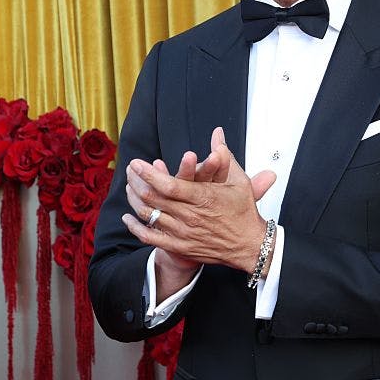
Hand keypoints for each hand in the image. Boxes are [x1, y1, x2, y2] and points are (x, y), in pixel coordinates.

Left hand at [122, 128, 275, 273]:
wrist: (250, 245)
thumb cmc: (244, 212)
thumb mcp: (238, 180)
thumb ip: (224, 155)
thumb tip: (218, 134)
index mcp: (203, 197)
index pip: (168, 184)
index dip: (148, 173)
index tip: (137, 163)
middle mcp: (190, 215)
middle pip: (154, 198)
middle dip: (137, 182)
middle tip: (129, 171)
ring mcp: (184, 232)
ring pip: (149, 215)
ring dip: (134, 200)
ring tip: (129, 187)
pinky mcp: (181, 246)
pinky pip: (151, 237)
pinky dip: (136, 227)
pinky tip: (129, 218)